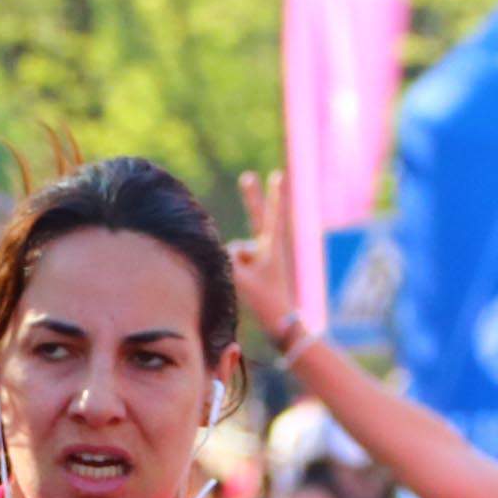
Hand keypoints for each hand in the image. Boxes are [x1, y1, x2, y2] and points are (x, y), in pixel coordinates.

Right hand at [230, 171, 303, 346]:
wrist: (278, 322)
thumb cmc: (264, 299)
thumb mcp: (242, 278)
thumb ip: (227, 259)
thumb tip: (220, 248)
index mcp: (273, 248)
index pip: (273, 216)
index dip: (274, 195)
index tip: (277, 175)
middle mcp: (267, 248)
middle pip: (258, 217)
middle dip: (251, 196)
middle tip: (248, 177)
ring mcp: (260, 257)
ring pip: (236, 251)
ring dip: (239, 267)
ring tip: (252, 285)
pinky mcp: (253, 268)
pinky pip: (234, 261)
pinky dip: (235, 272)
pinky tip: (243, 285)